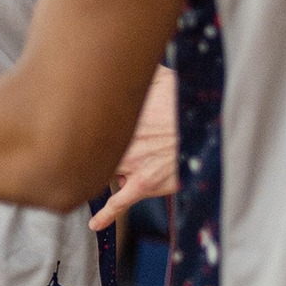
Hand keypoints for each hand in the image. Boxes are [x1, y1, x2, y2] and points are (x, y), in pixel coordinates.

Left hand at [88, 64, 177, 230]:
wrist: (209, 129)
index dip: (86, 125)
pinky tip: (95, 224)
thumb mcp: (166, 78)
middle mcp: (123, 139)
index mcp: (123, 115)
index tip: (77, 122)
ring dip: (110, 172)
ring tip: (116, 169)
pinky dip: (107, 215)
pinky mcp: (145, 184)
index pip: (91, 123)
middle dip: (96, 150)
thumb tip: (134, 61)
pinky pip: (119, 203)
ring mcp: (132, 163)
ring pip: (108, 172)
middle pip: (97, 149)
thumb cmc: (187, 103)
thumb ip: (147, 73)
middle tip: (103, 148)